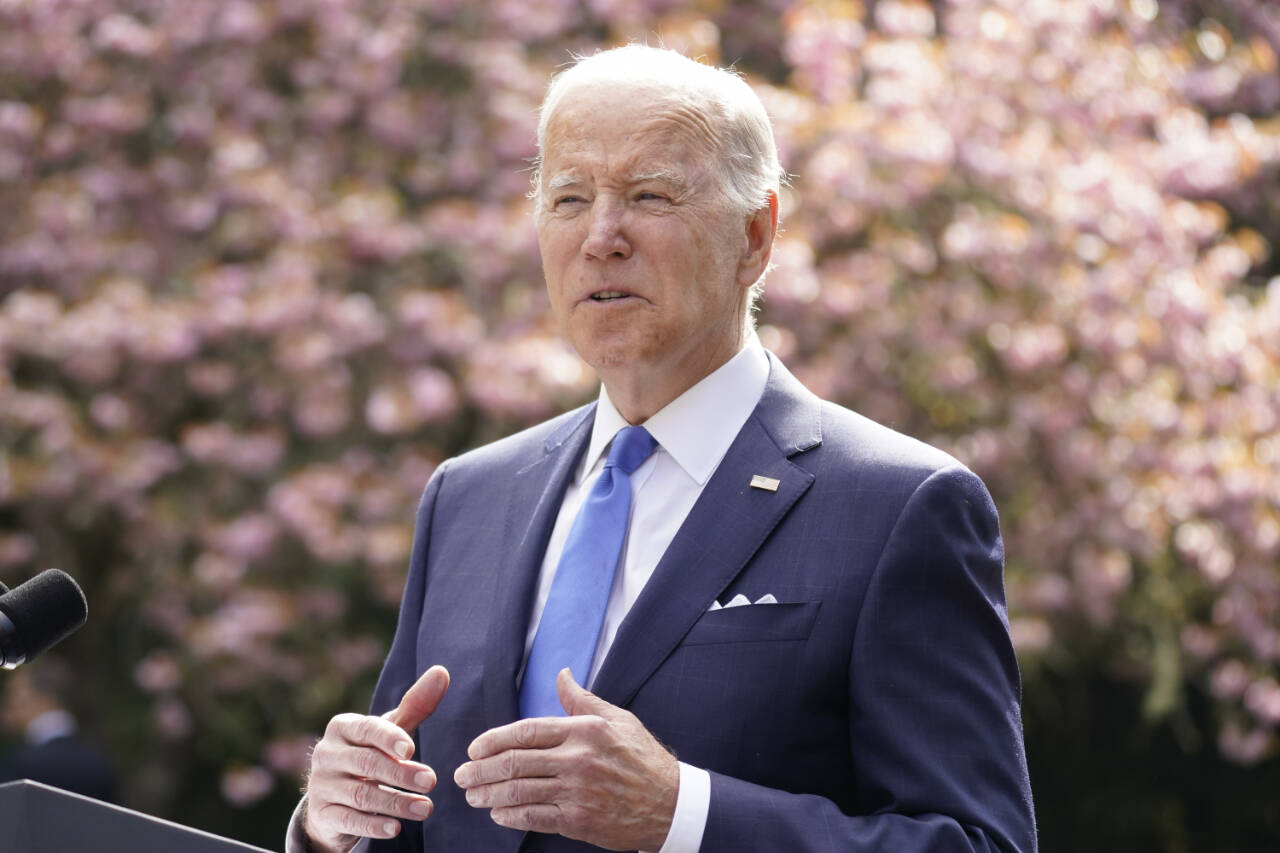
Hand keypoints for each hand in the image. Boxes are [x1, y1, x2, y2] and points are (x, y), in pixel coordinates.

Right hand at [303, 665, 450, 852]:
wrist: (334, 795)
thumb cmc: (370, 752)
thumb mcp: (390, 729)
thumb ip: (416, 704)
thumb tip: (442, 671)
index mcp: (342, 727)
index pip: (366, 729)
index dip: (388, 738)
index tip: (412, 748)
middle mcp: (327, 754)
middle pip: (367, 764)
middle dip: (401, 773)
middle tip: (431, 781)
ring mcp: (321, 785)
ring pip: (361, 795)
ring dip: (396, 803)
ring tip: (426, 809)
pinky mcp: (322, 814)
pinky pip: (348, 820)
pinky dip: (373, 826)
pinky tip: (396, 829)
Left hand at [454, 668, 678, 851]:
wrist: (670, 804)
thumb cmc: (642, 758)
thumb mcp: (617, 719)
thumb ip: (581, 700)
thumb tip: (561, 674)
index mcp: (583, 730)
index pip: (526, 731)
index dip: (494, 740)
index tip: (474, 749)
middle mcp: (578, 759)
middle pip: (516, 762)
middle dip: (481, 770)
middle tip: (461, 775)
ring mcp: (577, 792)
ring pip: (519, 791)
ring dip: (489, 795)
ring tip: (473, 796)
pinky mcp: (578, 821)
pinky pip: (534, 818)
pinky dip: (510, 816)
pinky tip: (498, 814)